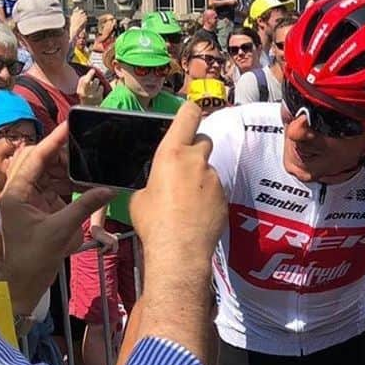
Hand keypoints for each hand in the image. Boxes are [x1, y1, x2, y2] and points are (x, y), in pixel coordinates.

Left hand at [0, 123, 113, 314]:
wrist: (25, 282)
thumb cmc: (34, 257)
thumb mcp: (61, 230)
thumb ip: (85, 206)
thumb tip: (109, 188)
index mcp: (16, 193)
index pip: (35, 158)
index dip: (53, 141)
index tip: (70, 126)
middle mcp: (20, 192)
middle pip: (40, 161)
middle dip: (62, 153)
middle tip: (85, 146)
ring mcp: (30, 200)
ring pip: (49, 173)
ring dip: (68, 168)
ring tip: (88, 163)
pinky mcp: (41, 209)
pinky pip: (56, 188)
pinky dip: (71, 184)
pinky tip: (86, 182)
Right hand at [77, 71, 103, 105]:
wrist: (90, 111)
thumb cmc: (86, 100)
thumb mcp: (80, 92)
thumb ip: (82, 84)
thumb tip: (87, 75)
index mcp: (79, 91)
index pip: (83, 80)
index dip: (89, 74)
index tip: (92, 70)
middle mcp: (85, 93)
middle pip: (89, 80)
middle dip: (92, 75)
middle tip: (94, 75)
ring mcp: (92, 95)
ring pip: (96, 82)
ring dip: (96, 82)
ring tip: (95, 85)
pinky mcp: (99, 97)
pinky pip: (101, 87)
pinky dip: (100, 87)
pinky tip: (99, 90)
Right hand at [128, 101, 226, 266]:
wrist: (180, 251)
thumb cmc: (154, 223)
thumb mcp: (140, 195)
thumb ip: (153, 179)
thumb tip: (157, 183)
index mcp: (173, 153)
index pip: (188, 116)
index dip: (188, 112)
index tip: (188, 113)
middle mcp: (198, 161)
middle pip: (203, 141)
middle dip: (195, 150)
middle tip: (182, 169)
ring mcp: (215, 180)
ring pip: (209, 170)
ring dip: (201, 178)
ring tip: (186, 202)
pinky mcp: (225, 198)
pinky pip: (216, 191)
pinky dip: (208, 197)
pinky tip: (197, 214)